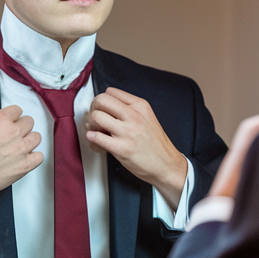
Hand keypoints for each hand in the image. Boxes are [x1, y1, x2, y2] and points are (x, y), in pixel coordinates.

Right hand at [0, 105, 42, 201]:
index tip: (12, 122)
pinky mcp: (25, 165)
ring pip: (36, 137)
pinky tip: (25, 159)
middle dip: (21, 128)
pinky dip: (33, 158)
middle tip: (14, 136)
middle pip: (29, 122)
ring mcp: (21, 148)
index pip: (17, 110)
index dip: (13, 118)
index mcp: (0, 120)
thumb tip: (4, 122)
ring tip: (20, 147)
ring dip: (29, 141)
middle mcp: (13, 132)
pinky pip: (39, 156)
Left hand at [85, 88, 187, 207]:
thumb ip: (130, 109)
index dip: (102, 100)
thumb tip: (106, 107)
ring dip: (92, 124)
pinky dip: (92, 139)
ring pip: (96, 116)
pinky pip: (96, 137)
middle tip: (96, 119)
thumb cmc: (156, 144)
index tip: (102, 109)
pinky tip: (97, 143)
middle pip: (101, 100)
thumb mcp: (147, 117)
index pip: (111, 92)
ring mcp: (127, 132)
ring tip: (97, 132)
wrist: (167, 165)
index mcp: (140, 106)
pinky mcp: (121, 148)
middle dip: (94, 109)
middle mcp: (134, 116)